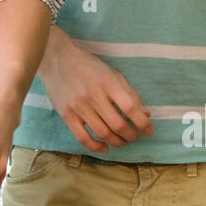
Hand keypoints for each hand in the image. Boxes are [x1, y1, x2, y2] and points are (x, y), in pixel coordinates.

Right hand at [40, 30, 152, 151]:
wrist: (57, 59)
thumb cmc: (88, 66)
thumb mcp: (112, 73)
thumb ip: (130, 93)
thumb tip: (146, 115)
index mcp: (108, 82)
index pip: (130, 108)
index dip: (143, 123)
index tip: (149, 130)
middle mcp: (93, 95)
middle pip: (118, 124)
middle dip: (132, 135)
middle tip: (135, 136)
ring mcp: (78, 106)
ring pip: (103, 133)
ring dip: (117, 142)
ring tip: (123, 141)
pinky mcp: (66, 115)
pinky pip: (83, 138)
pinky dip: (96, 147)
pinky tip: (105, 147)